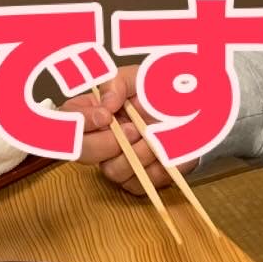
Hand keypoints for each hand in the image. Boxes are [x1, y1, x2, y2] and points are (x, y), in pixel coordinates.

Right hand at [62, 65, 193, 195]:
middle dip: (106, 143)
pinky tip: (164, 149)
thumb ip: (115, 83)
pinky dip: (154, 167)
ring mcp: (115, 161)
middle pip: (81, 151)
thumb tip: (105, 104)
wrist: (195, 112)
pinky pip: (137, 184)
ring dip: (137, 153)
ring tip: (155, 136)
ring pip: (111, 170)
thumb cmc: (162, 93)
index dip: (81, 122)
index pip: (67, 120)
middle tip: (133, 129)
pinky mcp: (136, 180)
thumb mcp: (137, 76)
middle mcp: (98, 138)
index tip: (106, 116)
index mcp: (91, 110)